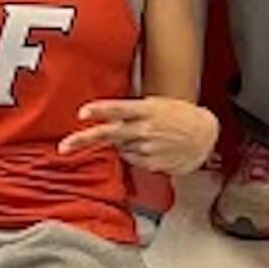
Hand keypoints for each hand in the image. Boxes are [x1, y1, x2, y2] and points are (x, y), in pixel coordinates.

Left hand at [58, 96, 218, 174]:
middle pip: (109, 134)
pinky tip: (149, 148)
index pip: (119, 109)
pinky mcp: (152, 163)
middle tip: (64, 146)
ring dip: (121, 145)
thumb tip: (111, 117)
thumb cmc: (180, 115)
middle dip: (84, 140)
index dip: (100, 110)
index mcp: (147, 110)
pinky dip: (135, 155)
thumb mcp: (157, 105)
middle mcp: (145, 129)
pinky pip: (133, 160)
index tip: (83, 112)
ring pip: (120, 149)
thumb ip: (133, 112)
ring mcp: (148, 148)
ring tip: (141, 138)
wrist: (204, 134)